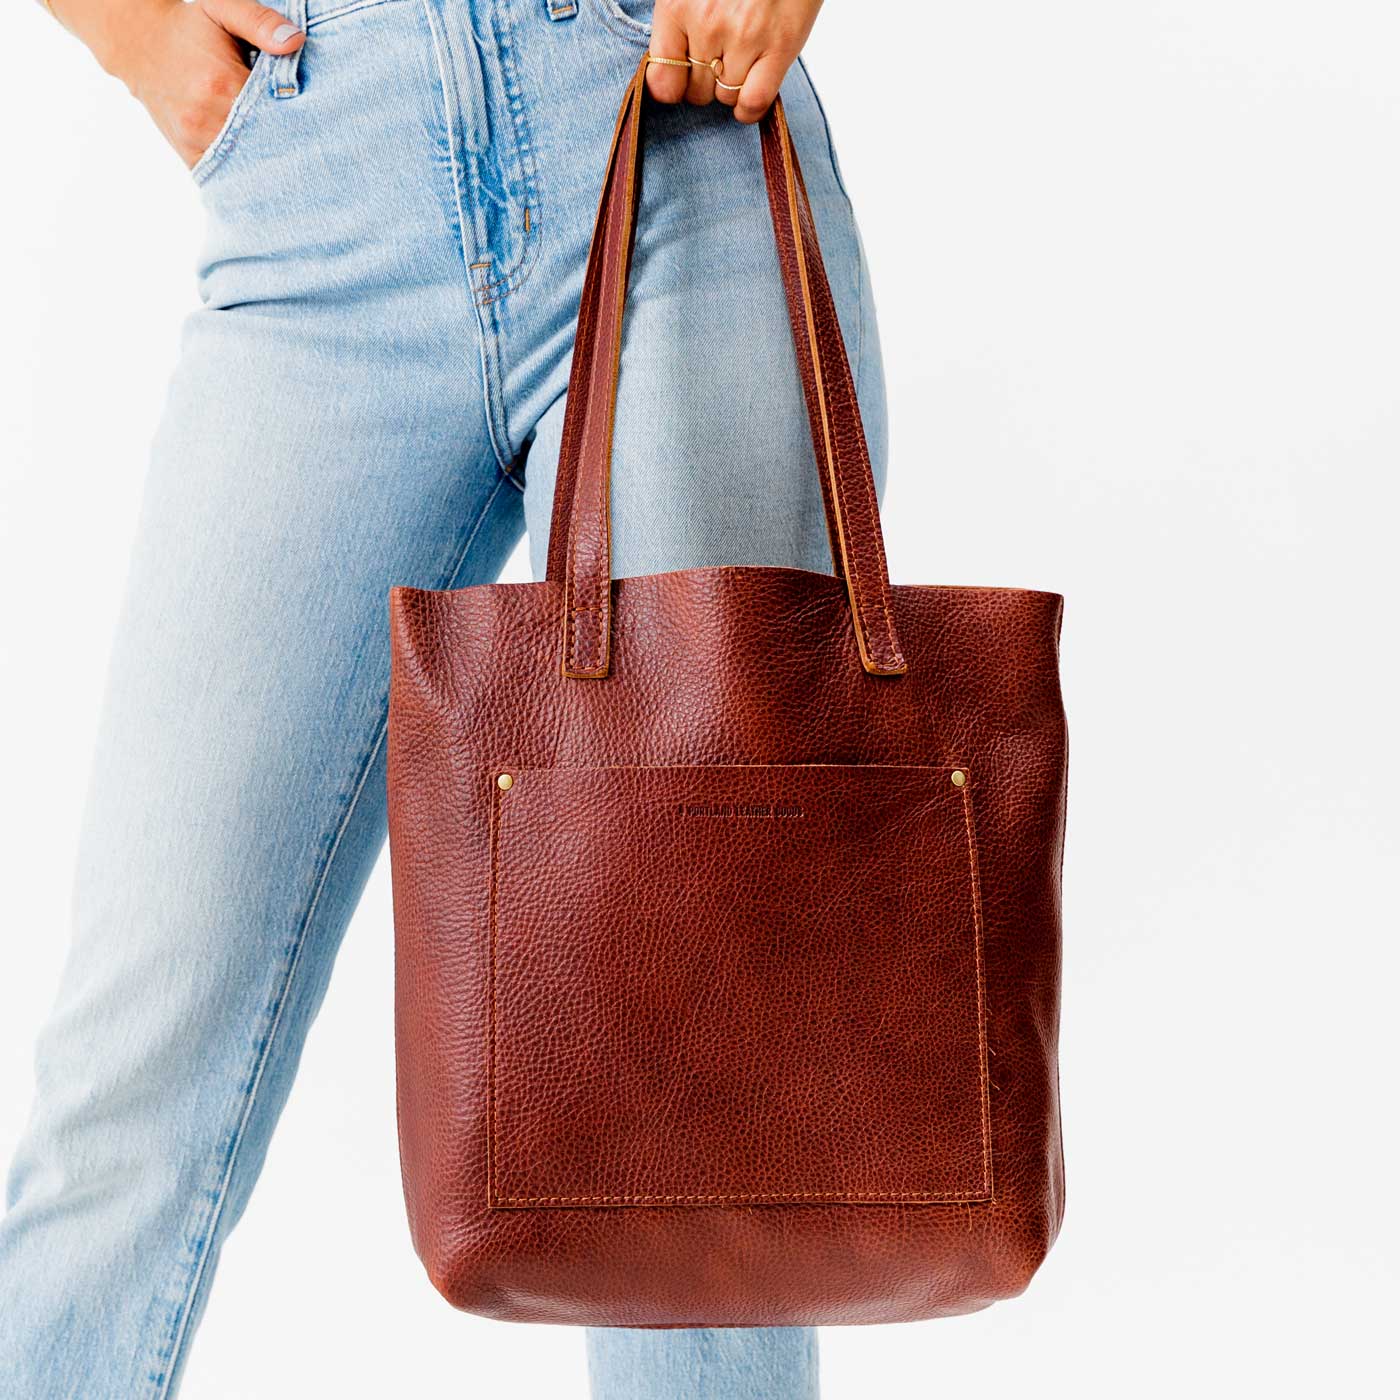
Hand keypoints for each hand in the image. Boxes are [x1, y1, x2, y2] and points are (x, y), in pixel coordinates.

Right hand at [70, 0, 305, 169]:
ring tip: (294, 156)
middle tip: (315, 146)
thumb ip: (260, 22)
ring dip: (272, 161)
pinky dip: (248, 172)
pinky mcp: (190, 156)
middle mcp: (206, 118)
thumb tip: (297, 41)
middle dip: (290, 144)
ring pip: (249, 164)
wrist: (139, 45)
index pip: (276, 113)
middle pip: (266, 144)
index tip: (320, 120)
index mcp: (220, 83)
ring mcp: (196, 141)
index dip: (302, 118)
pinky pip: (228, 175)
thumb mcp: (221, 9)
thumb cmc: (188, 27)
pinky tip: (267, 167)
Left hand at [644, 0, 823, 122]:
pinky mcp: (779, 46)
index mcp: (678, 5)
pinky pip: (753, 101)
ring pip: (726, 97)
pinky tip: (750, 97)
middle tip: (719, 63)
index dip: (673, 87)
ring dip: (731, 88)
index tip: (683, 81)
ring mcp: (744, 36)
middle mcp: (708, 23)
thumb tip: (668, 74)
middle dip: (706, 84)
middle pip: (696, 92)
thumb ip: (678, 23)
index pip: (662, 80)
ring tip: (741, 63)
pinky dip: (749, 108)